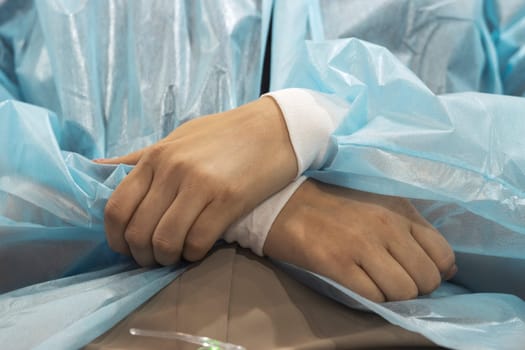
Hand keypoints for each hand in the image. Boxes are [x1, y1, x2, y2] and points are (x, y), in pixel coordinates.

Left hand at [97, 97, 296, 265]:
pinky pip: (198, 241)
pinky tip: (198, 249)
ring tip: (175, 256)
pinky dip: (194, 254)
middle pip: (138, 231)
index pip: (117, 208)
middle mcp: (173, 170)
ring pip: (165, 241)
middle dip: (141, 255)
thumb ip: (140, 158)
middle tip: (152, 259)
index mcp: (156, 156)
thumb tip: (97, 167)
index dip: (115, 238)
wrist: (275, 128)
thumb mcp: (178, 138)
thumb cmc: (225, 134)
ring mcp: (201, 184)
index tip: (126, 249)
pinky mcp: (229, 199)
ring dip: (166, 258)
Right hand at [263, 179, 455, 301]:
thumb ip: (417, 233)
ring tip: (375, 282)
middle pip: (426, 279)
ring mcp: (362, 245)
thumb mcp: (382, 207)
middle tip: (393, 280)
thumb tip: (449, 270)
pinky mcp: (338, 263)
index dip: (434, 271)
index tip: (414, 271)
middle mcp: (386, 226)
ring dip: (392, 295)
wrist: (286, 203)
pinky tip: (357, 282)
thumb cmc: (335, 207)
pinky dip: (371, 297)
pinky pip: (374, 296)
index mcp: (400, 210)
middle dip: (415, 288)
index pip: (443, 255)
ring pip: (403, 292)